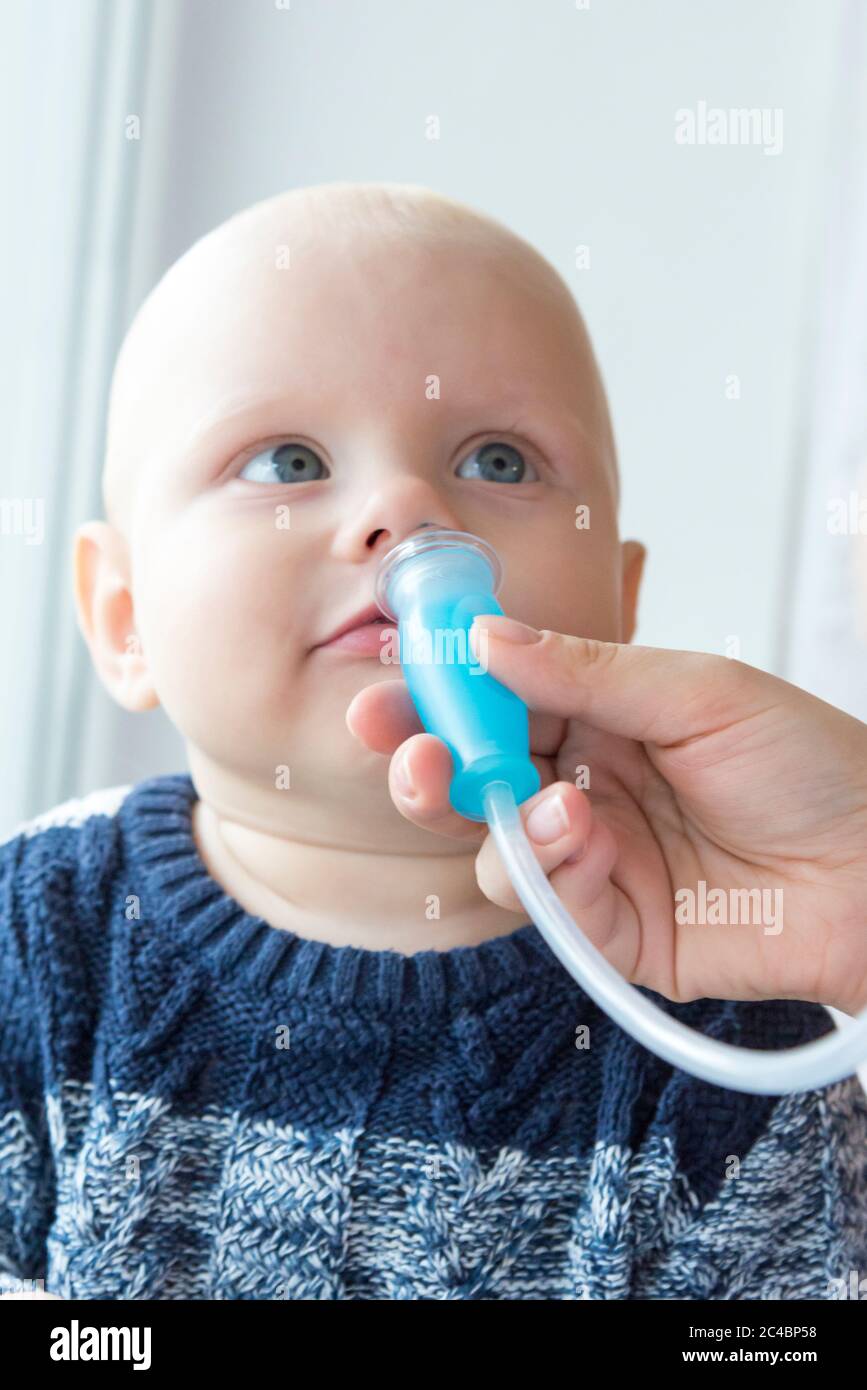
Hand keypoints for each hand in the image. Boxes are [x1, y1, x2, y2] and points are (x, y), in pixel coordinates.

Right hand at [346, 617, 866, 1015]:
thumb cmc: (811, 765)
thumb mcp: (699, 692)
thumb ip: (588, 672)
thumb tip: (486, 638)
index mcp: (605, 719)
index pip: (501, 702)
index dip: (445, 690)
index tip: (396, 672)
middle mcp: (588, 788)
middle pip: (476, 780)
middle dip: (429, 765)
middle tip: (403, 749)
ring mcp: (597, 862)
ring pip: (494, 849)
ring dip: (499, 821)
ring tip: (557, 803)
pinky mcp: (613, 932)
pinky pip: (548, 908)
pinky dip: (548, 873)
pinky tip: (582, 838)